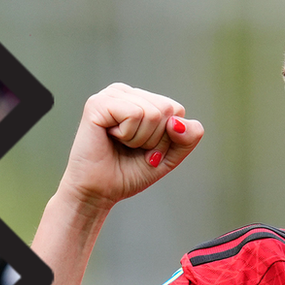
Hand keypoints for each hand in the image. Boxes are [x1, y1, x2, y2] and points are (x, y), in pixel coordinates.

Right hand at [58, 83, 203, 210]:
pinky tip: (110, 138)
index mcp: (139, 99)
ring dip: (139, 139)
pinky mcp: (98, 103)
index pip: (176, 109)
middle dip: (154, 139)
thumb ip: (188, 138)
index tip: (144, 150)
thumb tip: (178, 121)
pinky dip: (127, 135)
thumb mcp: (168, 156)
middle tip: (130, 149)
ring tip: (120, 144)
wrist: (96, 192)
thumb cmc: (126, 173)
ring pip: (152, 113)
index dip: (166, 138)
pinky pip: (134, 115)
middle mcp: (125, 92)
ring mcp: (111, 95)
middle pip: (167, 109)